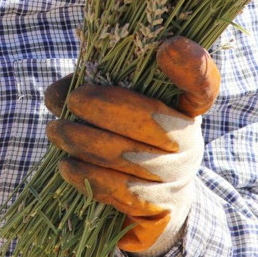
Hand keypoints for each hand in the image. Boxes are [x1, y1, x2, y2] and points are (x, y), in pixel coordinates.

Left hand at [44, 38, 218, 256]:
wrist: (152, 205)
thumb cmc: (128, 142)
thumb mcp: (118, 109)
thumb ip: (93, 90)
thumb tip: (56, 94)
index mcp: (185, 109)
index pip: (202, 85)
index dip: (191, 66)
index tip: (169, 45)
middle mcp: (189, 142)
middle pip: (153, 120)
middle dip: (104, 109)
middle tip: (71, 102)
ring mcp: (179, 179)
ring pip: (130, 158)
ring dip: (86, 142)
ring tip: (55, 132)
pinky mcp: (161, 211)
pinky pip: (123, 192)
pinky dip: (90, 176)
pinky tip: (67, 166)